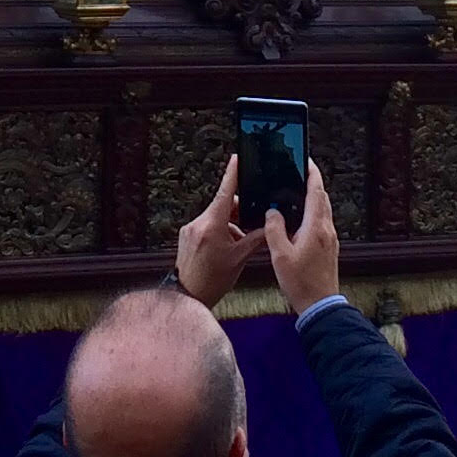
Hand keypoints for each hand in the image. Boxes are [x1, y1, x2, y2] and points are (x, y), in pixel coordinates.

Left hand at [174, 157, 267, 305]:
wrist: (188, 297)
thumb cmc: (211, 281)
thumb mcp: (239, 258)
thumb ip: (255, 239)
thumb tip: (268, 226)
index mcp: (212, 225)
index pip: (224, 192)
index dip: (232, 174)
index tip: (236, 159)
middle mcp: (198, 224)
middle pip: (222, 206)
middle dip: (237, 213)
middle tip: (250, 223)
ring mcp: (191, 230)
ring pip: (215, 218)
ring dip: (229, 226)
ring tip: (237, 245)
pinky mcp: (187, 237)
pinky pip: (207, 227)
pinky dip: (219, 232)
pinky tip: (227, 248)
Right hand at [264, 160, 341, 315]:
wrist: (320, 305)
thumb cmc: (301, 283)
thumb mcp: (280, 255)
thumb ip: (274, 229)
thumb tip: (272, 212)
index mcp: (316, 227)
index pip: (316, 191)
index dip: (312, 173)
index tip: (305, 161)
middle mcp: (326, 230)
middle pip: (322, 198)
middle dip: (311, 184)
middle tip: (297, 174)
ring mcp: (330, 239)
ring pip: (323, 210)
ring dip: (312, 199)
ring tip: (296, 194)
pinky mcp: (329, 247)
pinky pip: (322, 222)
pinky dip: (312, 214)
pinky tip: (299, 220)